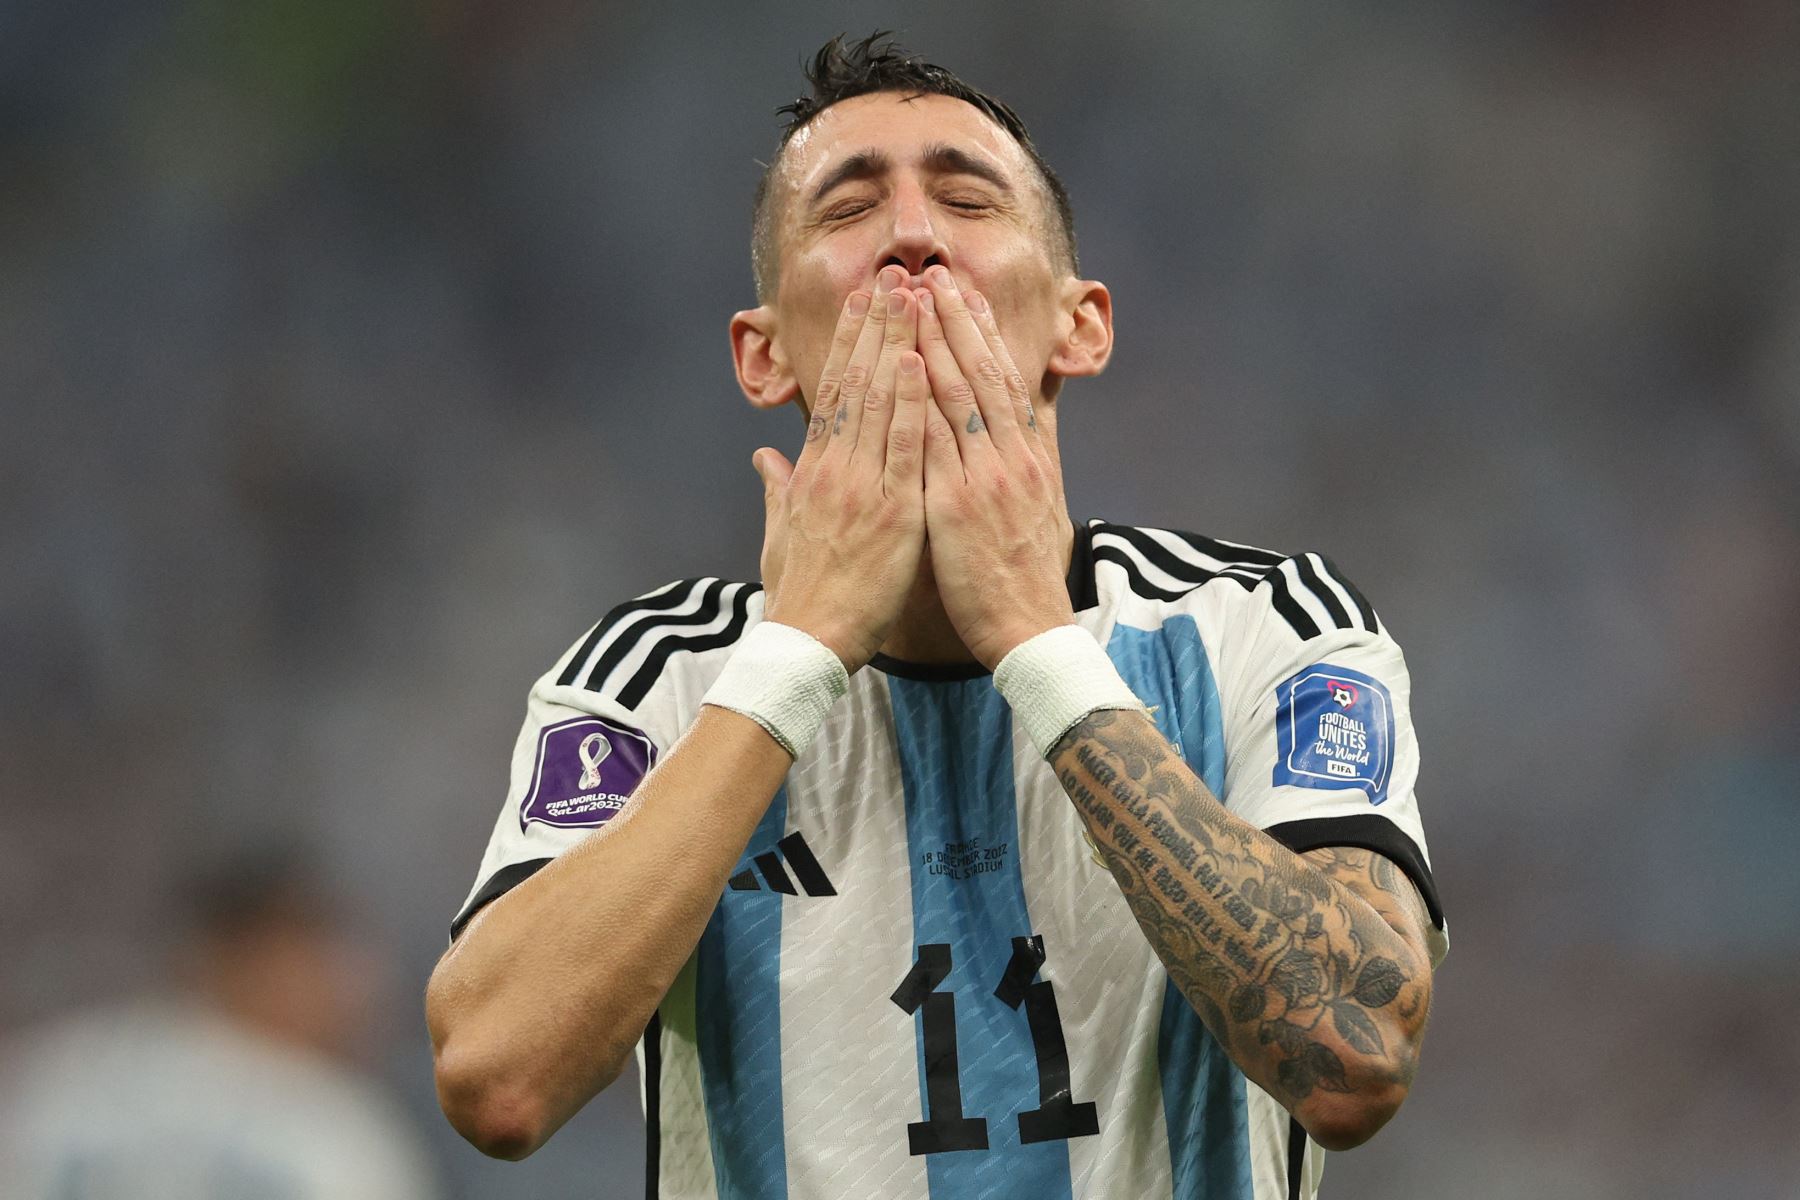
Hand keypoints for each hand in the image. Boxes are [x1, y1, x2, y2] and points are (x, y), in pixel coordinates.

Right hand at [754, 267, 928, 671]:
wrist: (804, 645)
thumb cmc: (799, 596)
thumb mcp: (780, 534)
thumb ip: (776, 489)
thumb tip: (764, 457)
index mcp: (813, 472)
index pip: (833, 392)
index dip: (849, 343)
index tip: (862, 302)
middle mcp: (834, 468)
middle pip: (856, 382)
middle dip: (876, 325)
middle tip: (893, 275)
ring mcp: (860, 486)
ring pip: (878, 401)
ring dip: (896, 344)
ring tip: (912, 295)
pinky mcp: (888, 512)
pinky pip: (902, 447)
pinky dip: (909, 403)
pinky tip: (919, 362)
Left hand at [917, 266, 1075, 669]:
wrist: (1031, 631)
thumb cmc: (1023, 578)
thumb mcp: (1034, 509)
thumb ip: (1021, 465)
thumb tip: (1020, 432)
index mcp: (1025, 459)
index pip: (1001, 381)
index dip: (980, 334)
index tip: (960, 293)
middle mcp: (1011, 458)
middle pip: (983, 374)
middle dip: (956, 320)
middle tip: (933, 274)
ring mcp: (986, 478)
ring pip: (961, 395)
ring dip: (937, 341)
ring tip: (916, 297)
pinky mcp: (959, 505)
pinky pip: (937, 443)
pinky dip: (923, 399)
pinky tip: (908, 365)